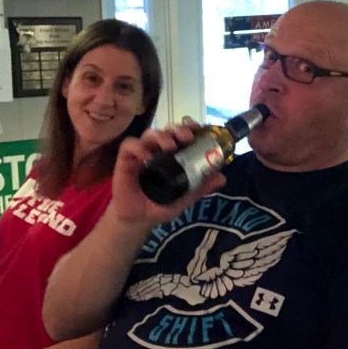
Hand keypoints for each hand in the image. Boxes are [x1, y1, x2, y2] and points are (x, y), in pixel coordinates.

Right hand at [111, 123, 225, 227]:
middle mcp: (157, 150)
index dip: (190, 128)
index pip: (181, 134)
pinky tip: (147, 157)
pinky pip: (130, 146)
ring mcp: (141, 153)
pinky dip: (139, 147)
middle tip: (187, 137)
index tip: (199, 129)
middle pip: (167, 130)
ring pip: (150, 134)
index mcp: (172, 155)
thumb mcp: (184, 197)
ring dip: (161, 136)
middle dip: (178, 129)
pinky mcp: (125, 160)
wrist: (137, 220)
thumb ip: (201, 187)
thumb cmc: (159, 205)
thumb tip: (223, 178)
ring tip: (169, 145)